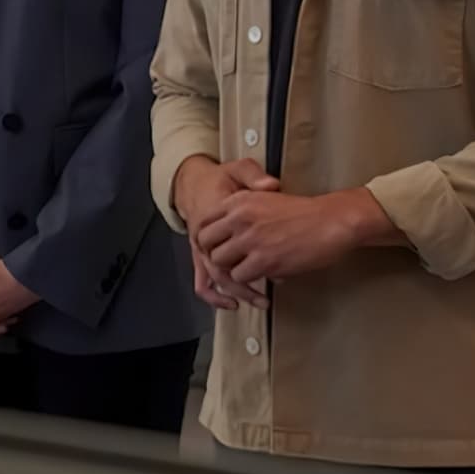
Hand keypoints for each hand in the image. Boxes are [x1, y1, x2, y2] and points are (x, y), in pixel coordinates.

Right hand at [173, 156, 279, 309]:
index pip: (234, 240)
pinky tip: (233, 304)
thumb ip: (254, 175)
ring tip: (261, 302)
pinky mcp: (200, 256)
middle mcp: (203, 234)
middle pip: (223, 266)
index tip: (280, 268)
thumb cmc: (218, 181)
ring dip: (238, 292)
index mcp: (213, 213)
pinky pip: (204, 283)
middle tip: (274, 289)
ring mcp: (200, 248)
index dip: (259, 256)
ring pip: (216, 278)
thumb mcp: (237, 169)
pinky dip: (216, 297)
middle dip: (249, 283)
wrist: (193, 184)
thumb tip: (270, 184)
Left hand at [197, 188, 387, 285]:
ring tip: (250, 268)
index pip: (204, 222)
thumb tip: (228, 233)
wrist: (332, 221)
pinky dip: (250, 280)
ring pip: (220, 262)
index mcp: (239, 201)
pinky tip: (265, 274)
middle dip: (216, 254)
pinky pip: (240, 276)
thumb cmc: (303, 213)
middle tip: (232, 260)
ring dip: (233, 268)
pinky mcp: (264, 260)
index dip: (209, 238)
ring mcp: (250, 239)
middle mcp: (239, 218)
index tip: (219, 245)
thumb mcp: (266, 199)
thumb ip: (242, 212)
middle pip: (206, 243)